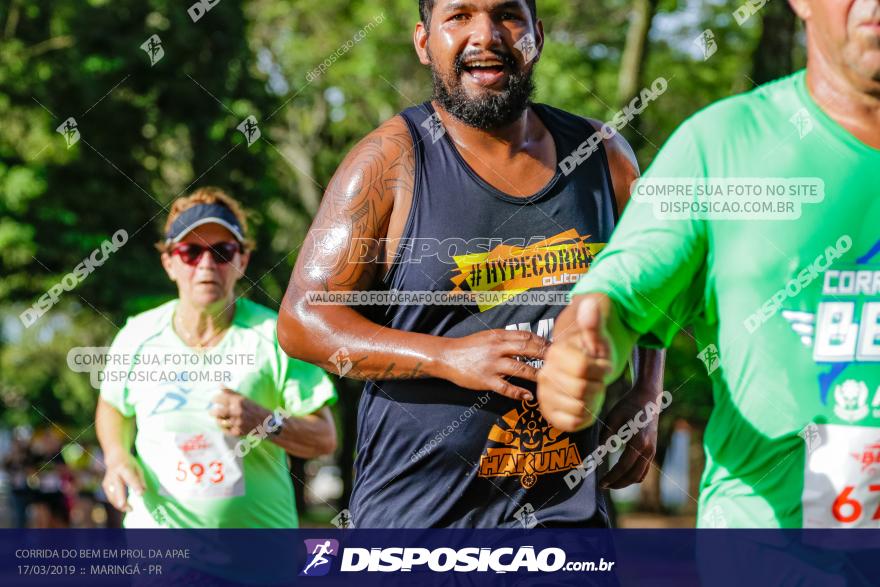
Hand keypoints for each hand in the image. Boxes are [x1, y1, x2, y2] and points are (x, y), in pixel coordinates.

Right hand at [102, 453, 145, 511]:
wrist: (114, 457)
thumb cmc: (129, 463)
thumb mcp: (138, 468)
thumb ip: (140, 480)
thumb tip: (142, 492)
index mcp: (124, 467)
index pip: (130, 478)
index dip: (135, 486)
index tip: (140, 494)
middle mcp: (114, 474)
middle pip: (118, 487)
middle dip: (122, 497)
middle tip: (127, 507)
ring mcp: (108, 479)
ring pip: (112, 494)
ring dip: (120, 504)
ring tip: (129, 509)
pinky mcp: (105, 485)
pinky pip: (110, 496)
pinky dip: (116, 503)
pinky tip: (123, 506)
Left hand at [209, 388, 271, 435]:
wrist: (267, 423)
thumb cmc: (255, 409)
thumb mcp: (244, 398)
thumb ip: (231, 392)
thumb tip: (220, 385)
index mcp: (239, 401)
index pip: (220, 398)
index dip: (214, 399)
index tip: (213, 400)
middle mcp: (237, 411)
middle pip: (217, 412)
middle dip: (212, 411)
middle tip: (211, 411)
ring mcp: (237, 423)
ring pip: (220, 421)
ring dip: (218, 419)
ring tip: (219, 418)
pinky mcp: (238, 432)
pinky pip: (225, 430)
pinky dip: (223, 427)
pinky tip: (225, 424)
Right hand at [440, 329, 548, 400]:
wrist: (446, 356)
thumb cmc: (469, 347)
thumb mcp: (488, 336)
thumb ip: (506, 339)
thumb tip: (529, 342)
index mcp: (499, 336)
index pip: (526, 336)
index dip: (542, 341)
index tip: (555, 347)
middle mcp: (497, 349)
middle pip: (527, 350)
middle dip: (545, 355)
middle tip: (560, 361)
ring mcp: (492, 365)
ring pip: (520, 369)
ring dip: (536, 375)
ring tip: (550, 380)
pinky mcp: (486, 380)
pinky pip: (506, 388)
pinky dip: (519, 393)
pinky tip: (528, 396)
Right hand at [538, 294, 611, 430]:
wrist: (582, 368)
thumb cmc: (592, 350)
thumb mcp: (597, 336)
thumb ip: (593, 321)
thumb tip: (591, 301)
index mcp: (556, 355)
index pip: (584, 368)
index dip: (602, 368)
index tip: (603, 365)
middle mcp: (546, 375)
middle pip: (582, 389)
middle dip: (598, 385)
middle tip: (597, 379)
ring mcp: (545, 395)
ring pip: (580, 408)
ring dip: (594, 401)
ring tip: (591, 390)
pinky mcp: (550, 413)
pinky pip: (573, 423)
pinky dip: (586, 416)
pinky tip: (587, 405)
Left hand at [598, 384, 659, 489]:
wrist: (648, 398)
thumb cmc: (628, 405)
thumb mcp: (613, 417)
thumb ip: (605, 436)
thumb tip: (596, 453)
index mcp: (639, 440)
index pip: (624, 466)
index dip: (612, 477)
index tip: (601, 482)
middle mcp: (648, 448)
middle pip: (633, 475)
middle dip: (618, 483)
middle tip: (604, 485)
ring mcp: (652, 451)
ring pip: (640, 475)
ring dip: (625, 482)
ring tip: (610, 482)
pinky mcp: (652, 450)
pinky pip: (644, 470)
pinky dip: (633, 476)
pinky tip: (621, 476)